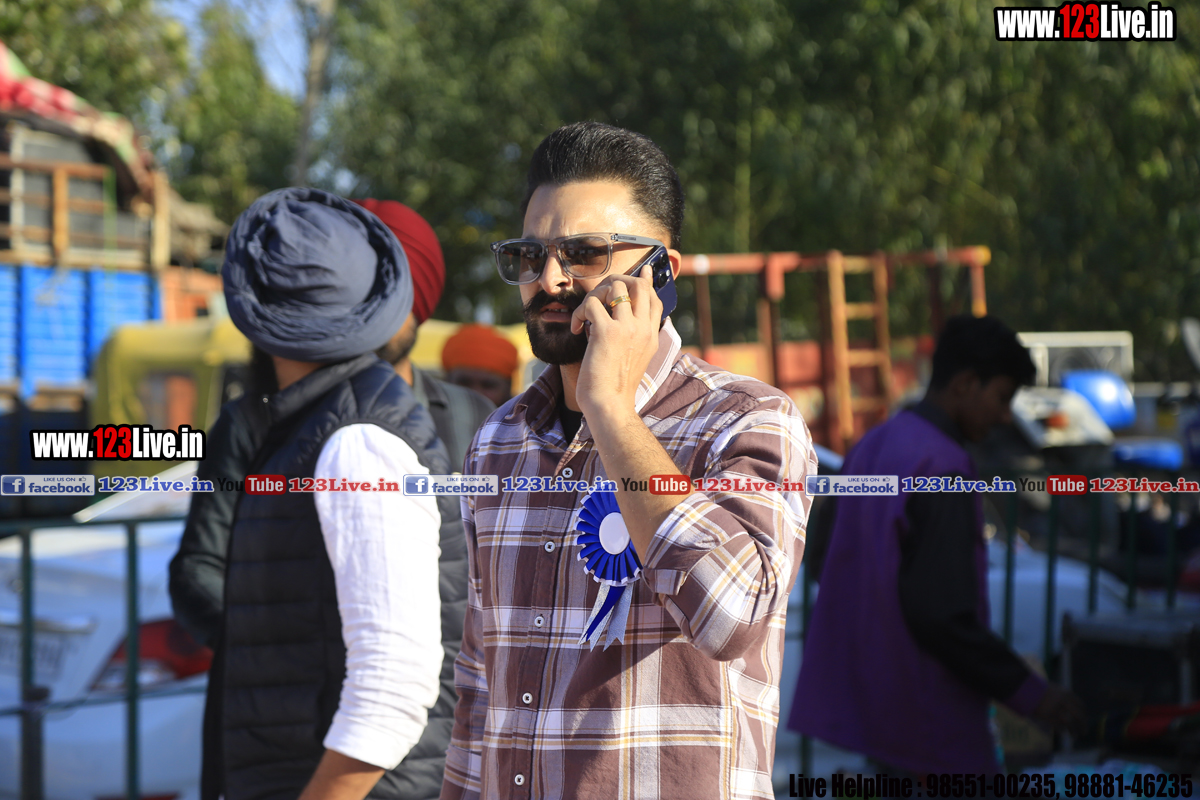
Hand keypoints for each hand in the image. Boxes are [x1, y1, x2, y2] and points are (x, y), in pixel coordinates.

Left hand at [569, 266, 661, 420]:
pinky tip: (576, 328)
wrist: (610, 405)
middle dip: (617, 281)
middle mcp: (643, 328)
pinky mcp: (607, 332)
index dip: (646, 282)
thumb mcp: (634, 361)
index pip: (654, 299)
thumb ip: (634, 340)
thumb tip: (618, 325)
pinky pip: (592, 303)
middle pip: (638, 284)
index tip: (642, 271)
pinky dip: (579, 312)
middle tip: (599, 296)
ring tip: (586, 315)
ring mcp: (627, 328)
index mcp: (651, 336)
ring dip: (594, 295)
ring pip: (614, 286)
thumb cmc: (616, 388)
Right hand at [1031, 683, 1085, 734]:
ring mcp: (1056, 709)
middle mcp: (1064, 702)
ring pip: (1070, 723)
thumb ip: (1064, 696)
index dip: (1084, 714)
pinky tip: (1063, 732)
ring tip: (1075, 736)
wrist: (1026, 688)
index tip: (1083, 719)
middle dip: (1083, 725)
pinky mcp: (1048, 715)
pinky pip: (1059, 726)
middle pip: (1079, 716)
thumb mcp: (1055, 689)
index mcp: (1067, 694)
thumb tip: (1072, 706)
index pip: (1081, 706)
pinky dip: (1062, 730)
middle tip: (1084, 732)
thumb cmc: (1039, 688)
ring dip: (1074, 731)